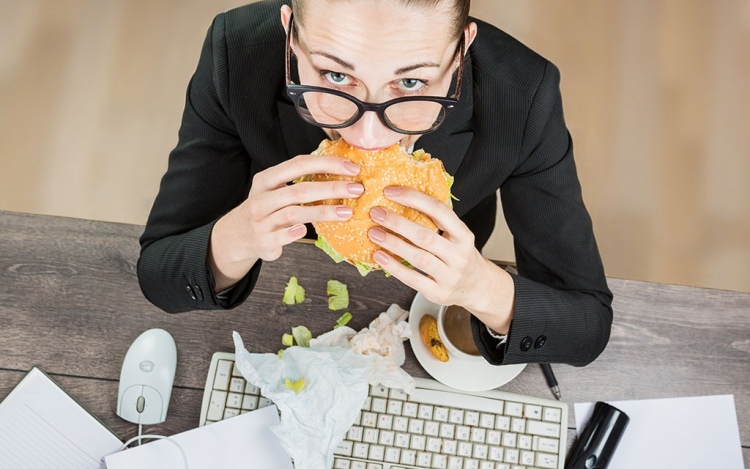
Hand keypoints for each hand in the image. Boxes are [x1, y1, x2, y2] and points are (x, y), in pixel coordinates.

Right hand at [209, 154, 362, 290]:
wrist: (238, 235)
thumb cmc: (267, 208)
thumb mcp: (275, 189)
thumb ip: (299, 179)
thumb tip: (340, 169)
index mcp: (266, 179)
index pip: (299, 164)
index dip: (327, 164)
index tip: (352, 167)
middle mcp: (261, 198)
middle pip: (300, 190)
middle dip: (331, 188)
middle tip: (357, 189)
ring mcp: (261, 221)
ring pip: (294, 213)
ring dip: (323, 212)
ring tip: (347, 212)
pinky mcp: (263, 241)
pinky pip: (282, 236)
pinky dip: (295, 233)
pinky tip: (309, 231)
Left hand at [367, 186, 514, 332]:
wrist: (477, 287)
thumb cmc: (459, 255)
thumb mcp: (457, 236)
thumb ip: (437, 221)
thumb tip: (401, 197)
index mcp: (464, 235)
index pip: (439, 211)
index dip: (414, 199)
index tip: (390, 191)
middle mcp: (459, 255)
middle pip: (426, 236)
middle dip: (398, 223)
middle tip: (376, 213)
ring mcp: (450, 276)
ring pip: (419, 257)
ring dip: (393, 244)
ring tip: (374, 233)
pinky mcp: (438, 293)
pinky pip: (413, 279)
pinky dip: (394, 267)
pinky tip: (379, 256)